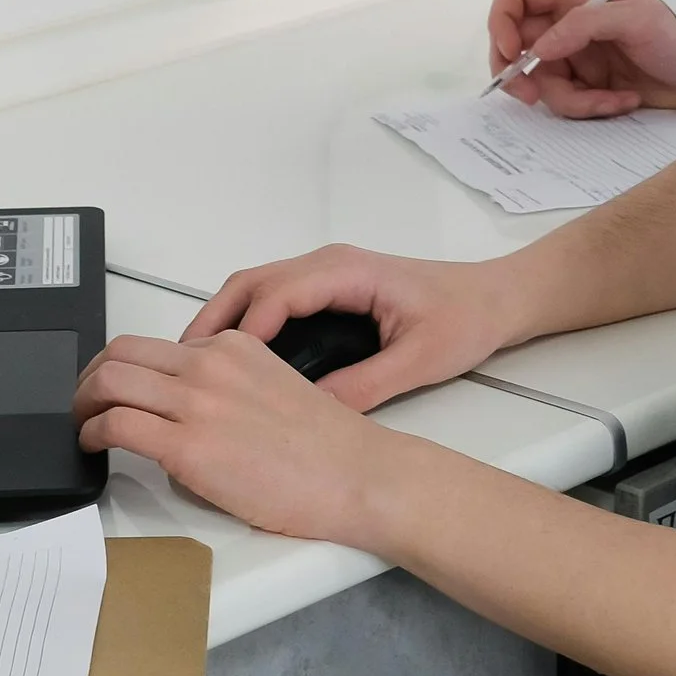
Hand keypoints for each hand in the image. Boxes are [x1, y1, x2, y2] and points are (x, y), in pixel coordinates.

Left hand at [75, 329, 397, 541]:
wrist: (357, 475)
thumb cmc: (327, 447)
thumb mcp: (274, 387)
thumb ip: (227, 387)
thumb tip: (184, 411)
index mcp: (233, 347)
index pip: (159, 347)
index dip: (129, 369)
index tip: (121, 390)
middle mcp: (210, 365)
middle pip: (121, 353)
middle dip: (91, 377)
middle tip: (84, 401)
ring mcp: (197, 403)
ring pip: (110, 382)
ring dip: (83, 403)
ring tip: (81, 424)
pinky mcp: (188, 446)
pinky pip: (117, 425)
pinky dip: (93, 432)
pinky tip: (94, 445)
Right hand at [183, 244, 524, 409]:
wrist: (496, 298)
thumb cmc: (465, 319)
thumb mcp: (420, 360)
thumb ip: (368, 385)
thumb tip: (317, 411)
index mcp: (348, 272)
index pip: (277, 293)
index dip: (243, 330)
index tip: (215, 367)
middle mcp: (329, 264)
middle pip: (250, 284)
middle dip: (211, 323)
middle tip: (179, 367)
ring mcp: (326, 273)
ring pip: (255, 288)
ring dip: (222, 322)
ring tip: (191, 367)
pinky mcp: (328, 288)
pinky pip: (272, 299)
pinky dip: (243, 322)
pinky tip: (232, 360)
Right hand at [485, 0, 675, 116]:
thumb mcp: (637, 19)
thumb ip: (585, 25)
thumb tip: (538, 48)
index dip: (500, 20)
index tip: (511, 52)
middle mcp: (565, 25)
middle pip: (512, 46)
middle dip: (518, 75)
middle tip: (530, 98)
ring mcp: (573, 58)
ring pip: (541, 83)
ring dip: (572, 100)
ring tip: (611, 99)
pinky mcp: (585, 87)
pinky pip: (567, 103)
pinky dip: (592, 107)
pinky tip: (625, 101)